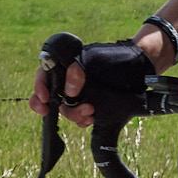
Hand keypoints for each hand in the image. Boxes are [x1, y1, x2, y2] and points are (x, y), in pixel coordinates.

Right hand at [28, 40, 152, 128]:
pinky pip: (80, 118)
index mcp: (64, 66)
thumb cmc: (113, 56)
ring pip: (67, 110)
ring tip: (90, 112)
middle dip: (54, 106)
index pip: (43, 76)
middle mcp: (68, 82)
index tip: (45, 98)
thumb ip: (76, 69)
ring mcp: (80, 95)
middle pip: (51, 98)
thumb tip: (69, 90)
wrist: (138, 66)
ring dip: (74, 114)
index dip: (39, 88)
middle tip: (57, 110)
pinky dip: (82, 121)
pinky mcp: (91, 106)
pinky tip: (91, 119)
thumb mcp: (92, 57)